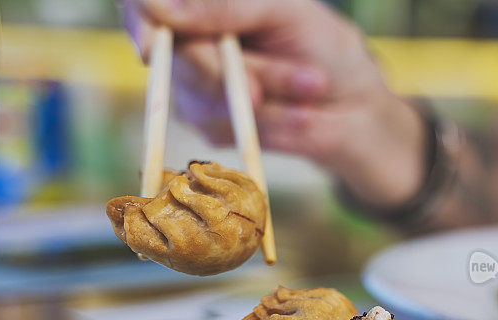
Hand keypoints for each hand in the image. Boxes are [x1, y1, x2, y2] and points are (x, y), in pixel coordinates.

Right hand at [124, 0, 424, 207]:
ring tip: (313, 87)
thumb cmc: (326, 50)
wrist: (358, 111)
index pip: (147, 7)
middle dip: (233, 72)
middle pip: (175, 58)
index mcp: (208, 8)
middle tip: (285, 81)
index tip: (151, 43)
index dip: (139, 20)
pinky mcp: (212, 128)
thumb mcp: (286, 12)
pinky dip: (272, 123)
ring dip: (266, 96)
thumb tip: (161, 8)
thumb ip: (226, 7)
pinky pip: (225, 129)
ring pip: (204, 98)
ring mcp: (197, 90)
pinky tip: (303, 116)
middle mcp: (193, 45)